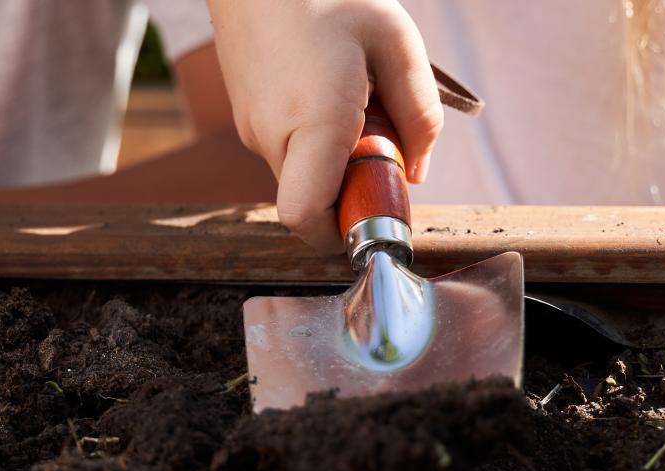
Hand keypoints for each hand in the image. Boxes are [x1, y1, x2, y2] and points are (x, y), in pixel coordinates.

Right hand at [207, 0, 442, 250]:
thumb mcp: (396, 43)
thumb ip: (419, 115)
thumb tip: (415, 171)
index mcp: (313, 122)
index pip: (307, 217)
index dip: (342, 233)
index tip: (378, 210)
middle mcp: (272, 135)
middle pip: (314, 199)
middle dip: (353, 185)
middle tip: (380, 134)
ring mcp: (252, 127)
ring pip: (302, 174)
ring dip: (335, 157)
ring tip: (354, 97)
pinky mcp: (246, 115)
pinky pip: (288, 148)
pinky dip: (315, 138)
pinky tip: (328, 88)